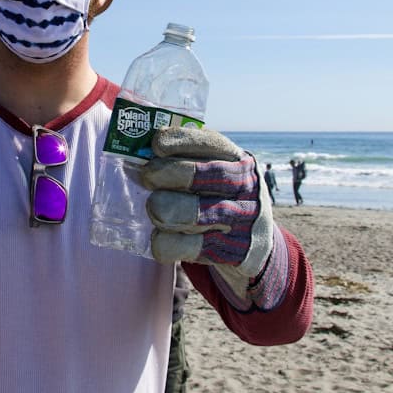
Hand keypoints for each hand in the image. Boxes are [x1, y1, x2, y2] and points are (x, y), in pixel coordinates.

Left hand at [141, 127, 275, 303]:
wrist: (256, 241)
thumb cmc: (221, 195)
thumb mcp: (217, 171)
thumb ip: (188, 159)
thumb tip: (136, 151)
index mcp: (238, 160)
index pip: (212, 143)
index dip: (181, 141)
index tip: (157, 145)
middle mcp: (245, 187)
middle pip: (203, 175)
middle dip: (166, 173)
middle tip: (147, 177)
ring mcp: (241, 221)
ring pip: (196, 214)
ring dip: (164, 210)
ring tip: (152, 208)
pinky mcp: (232, 251)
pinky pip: (190, 248)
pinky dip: (166, 243)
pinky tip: (158, 237)